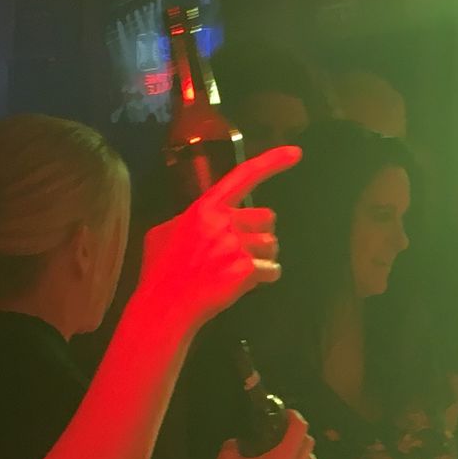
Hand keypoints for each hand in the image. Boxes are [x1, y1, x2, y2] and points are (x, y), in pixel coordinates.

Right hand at [134, 145, 300, 331]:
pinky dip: (265, 278)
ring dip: (262, 257)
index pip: (244, 176)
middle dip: (259, 233)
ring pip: (272, 245)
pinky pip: (273, 270)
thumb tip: (196, 219)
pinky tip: (245, 284)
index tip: (296, 153)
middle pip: (268, 218)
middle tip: (240, 250)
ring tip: (237, 269)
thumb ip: (187, 219)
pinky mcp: (246, 269)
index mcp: (205, 207)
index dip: (272, 162)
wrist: (165, 305)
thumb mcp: (163, 232)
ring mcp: (236, 245)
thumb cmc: (161, 270)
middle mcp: (224, 221)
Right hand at [214, 409, 319, 458]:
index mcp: (282, 457)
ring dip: (308, 457)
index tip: (286, 414)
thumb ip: (233, 445)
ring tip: (297, 455)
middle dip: (300, 434)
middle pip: (309, 445)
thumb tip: (236, 442)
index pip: (298, 429)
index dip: (295, 417)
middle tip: (287, 433)